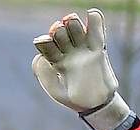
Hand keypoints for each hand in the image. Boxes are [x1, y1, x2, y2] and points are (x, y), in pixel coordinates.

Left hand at [32, 9, 129, 129]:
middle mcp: (68, 51)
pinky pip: (96, 28)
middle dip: (58, 30)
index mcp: (55, 60)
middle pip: (60, 32)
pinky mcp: (98, 48)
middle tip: (59, 33)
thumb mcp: (56, 91)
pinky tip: (92, 15)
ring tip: (71, 23)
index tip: (46, 41)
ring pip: (75, 27)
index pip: (47, 44)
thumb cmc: (75, 99)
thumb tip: (41, 54)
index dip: (45, 40)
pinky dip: (95, 19)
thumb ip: (44, 73)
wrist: (97, 105)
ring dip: (72, 23)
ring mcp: (83, 48)